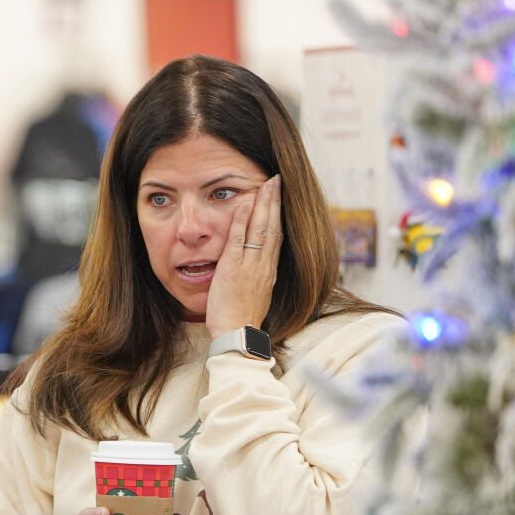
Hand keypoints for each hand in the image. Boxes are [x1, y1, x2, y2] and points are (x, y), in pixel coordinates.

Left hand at [205, 175, 282, 335]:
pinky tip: (245, 202)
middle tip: (277, 179)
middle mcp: (264, 265)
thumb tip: (255, 268)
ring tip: (267, 183)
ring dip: (264, 203)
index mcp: (269, 271)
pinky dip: (243, 218)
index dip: (279, 215)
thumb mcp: (255, 294)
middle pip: (274, 227)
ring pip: (262, 228)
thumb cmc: (242, 319)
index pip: (277, 237)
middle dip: (276, 201)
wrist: (237, 335)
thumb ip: (255, 277)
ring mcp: (251, 265)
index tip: (279, 197)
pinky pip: (239, 238)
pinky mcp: (234, 268)